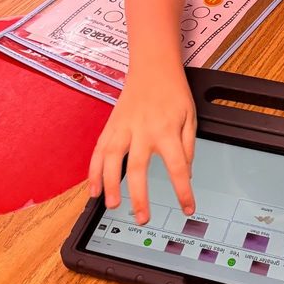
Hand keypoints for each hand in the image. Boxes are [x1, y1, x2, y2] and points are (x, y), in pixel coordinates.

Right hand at [88, 73, 196, 223]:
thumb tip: (185, 173)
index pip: (177, 167)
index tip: (188, 209)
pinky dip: (93, 171)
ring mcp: (123, 128)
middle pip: (137, 168)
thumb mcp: (190, 116)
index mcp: (166, 129)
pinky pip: (98, 150)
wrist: (153, 66)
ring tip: (112, 205)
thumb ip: (188, 146)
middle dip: (139, 196)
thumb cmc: (173, 91)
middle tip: (142, 217)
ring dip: (109, 184)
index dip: (183, 191)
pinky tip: (93, 189)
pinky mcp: (111, 125)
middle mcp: (142, 130)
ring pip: (111, 160)